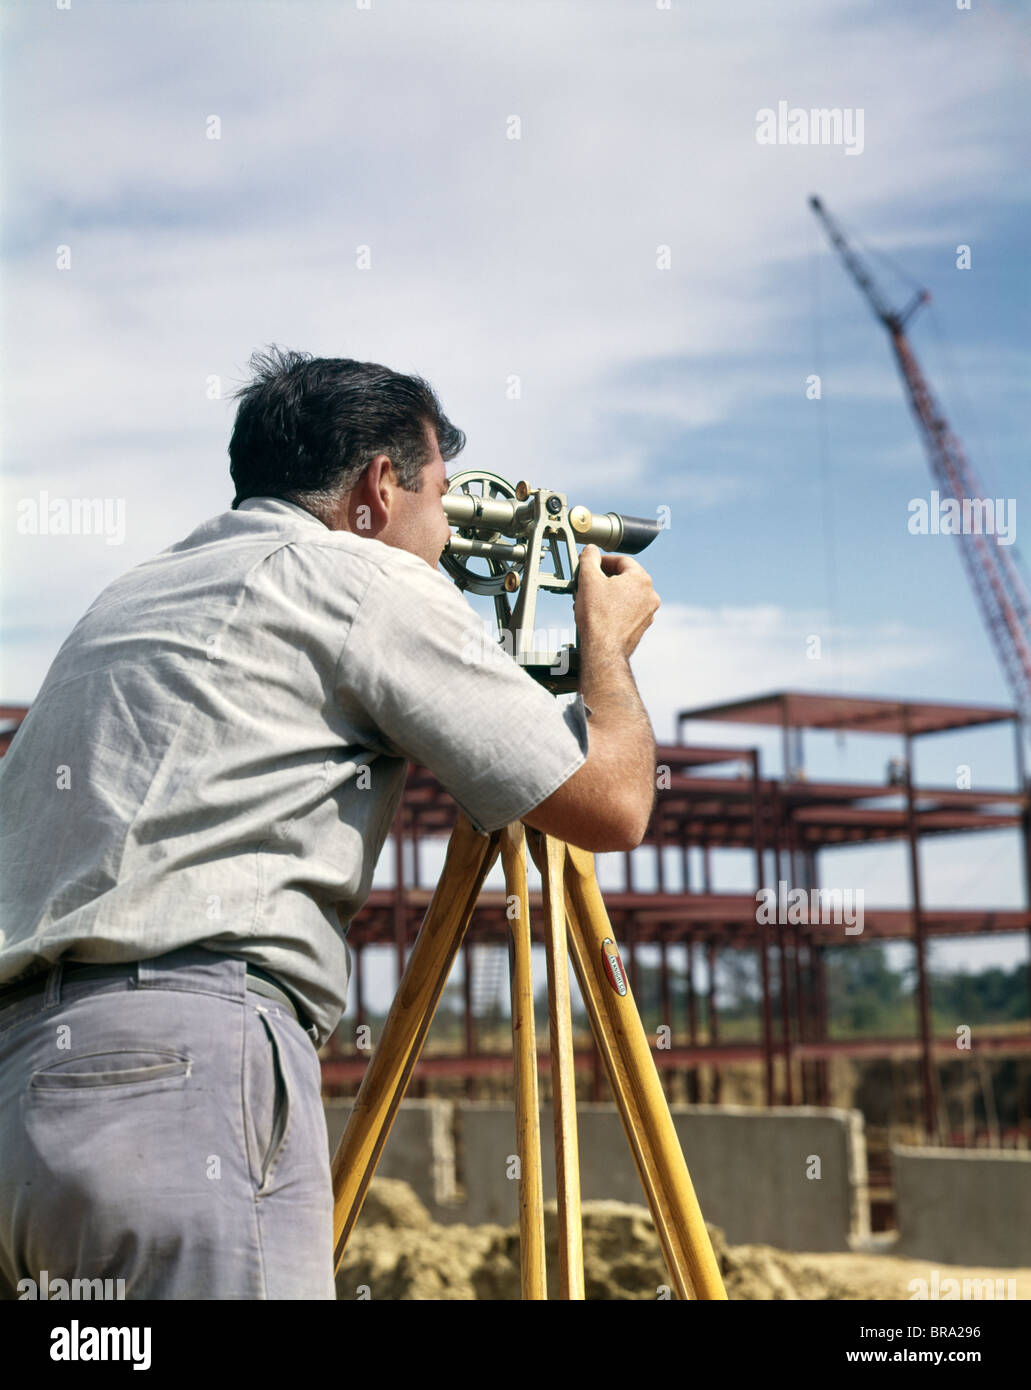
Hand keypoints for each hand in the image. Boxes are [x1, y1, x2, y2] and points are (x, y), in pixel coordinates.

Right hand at [574, 544, 659, 659]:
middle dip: (604, 579)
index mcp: (641, 579)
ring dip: (608, 594)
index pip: (622, 561)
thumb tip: (591, 550)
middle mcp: (650, 595)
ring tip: (590, 600)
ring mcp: (648, 612)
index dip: (603, 560)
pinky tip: (598, 614)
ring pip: (625, 595)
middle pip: (624, 578)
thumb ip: (589, 559)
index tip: (591, 564)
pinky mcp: (641, 627)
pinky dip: (614, 608)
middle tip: (588, 583)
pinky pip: (627, 610)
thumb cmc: (598, 616)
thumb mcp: (588, 579)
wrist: (604, 650)